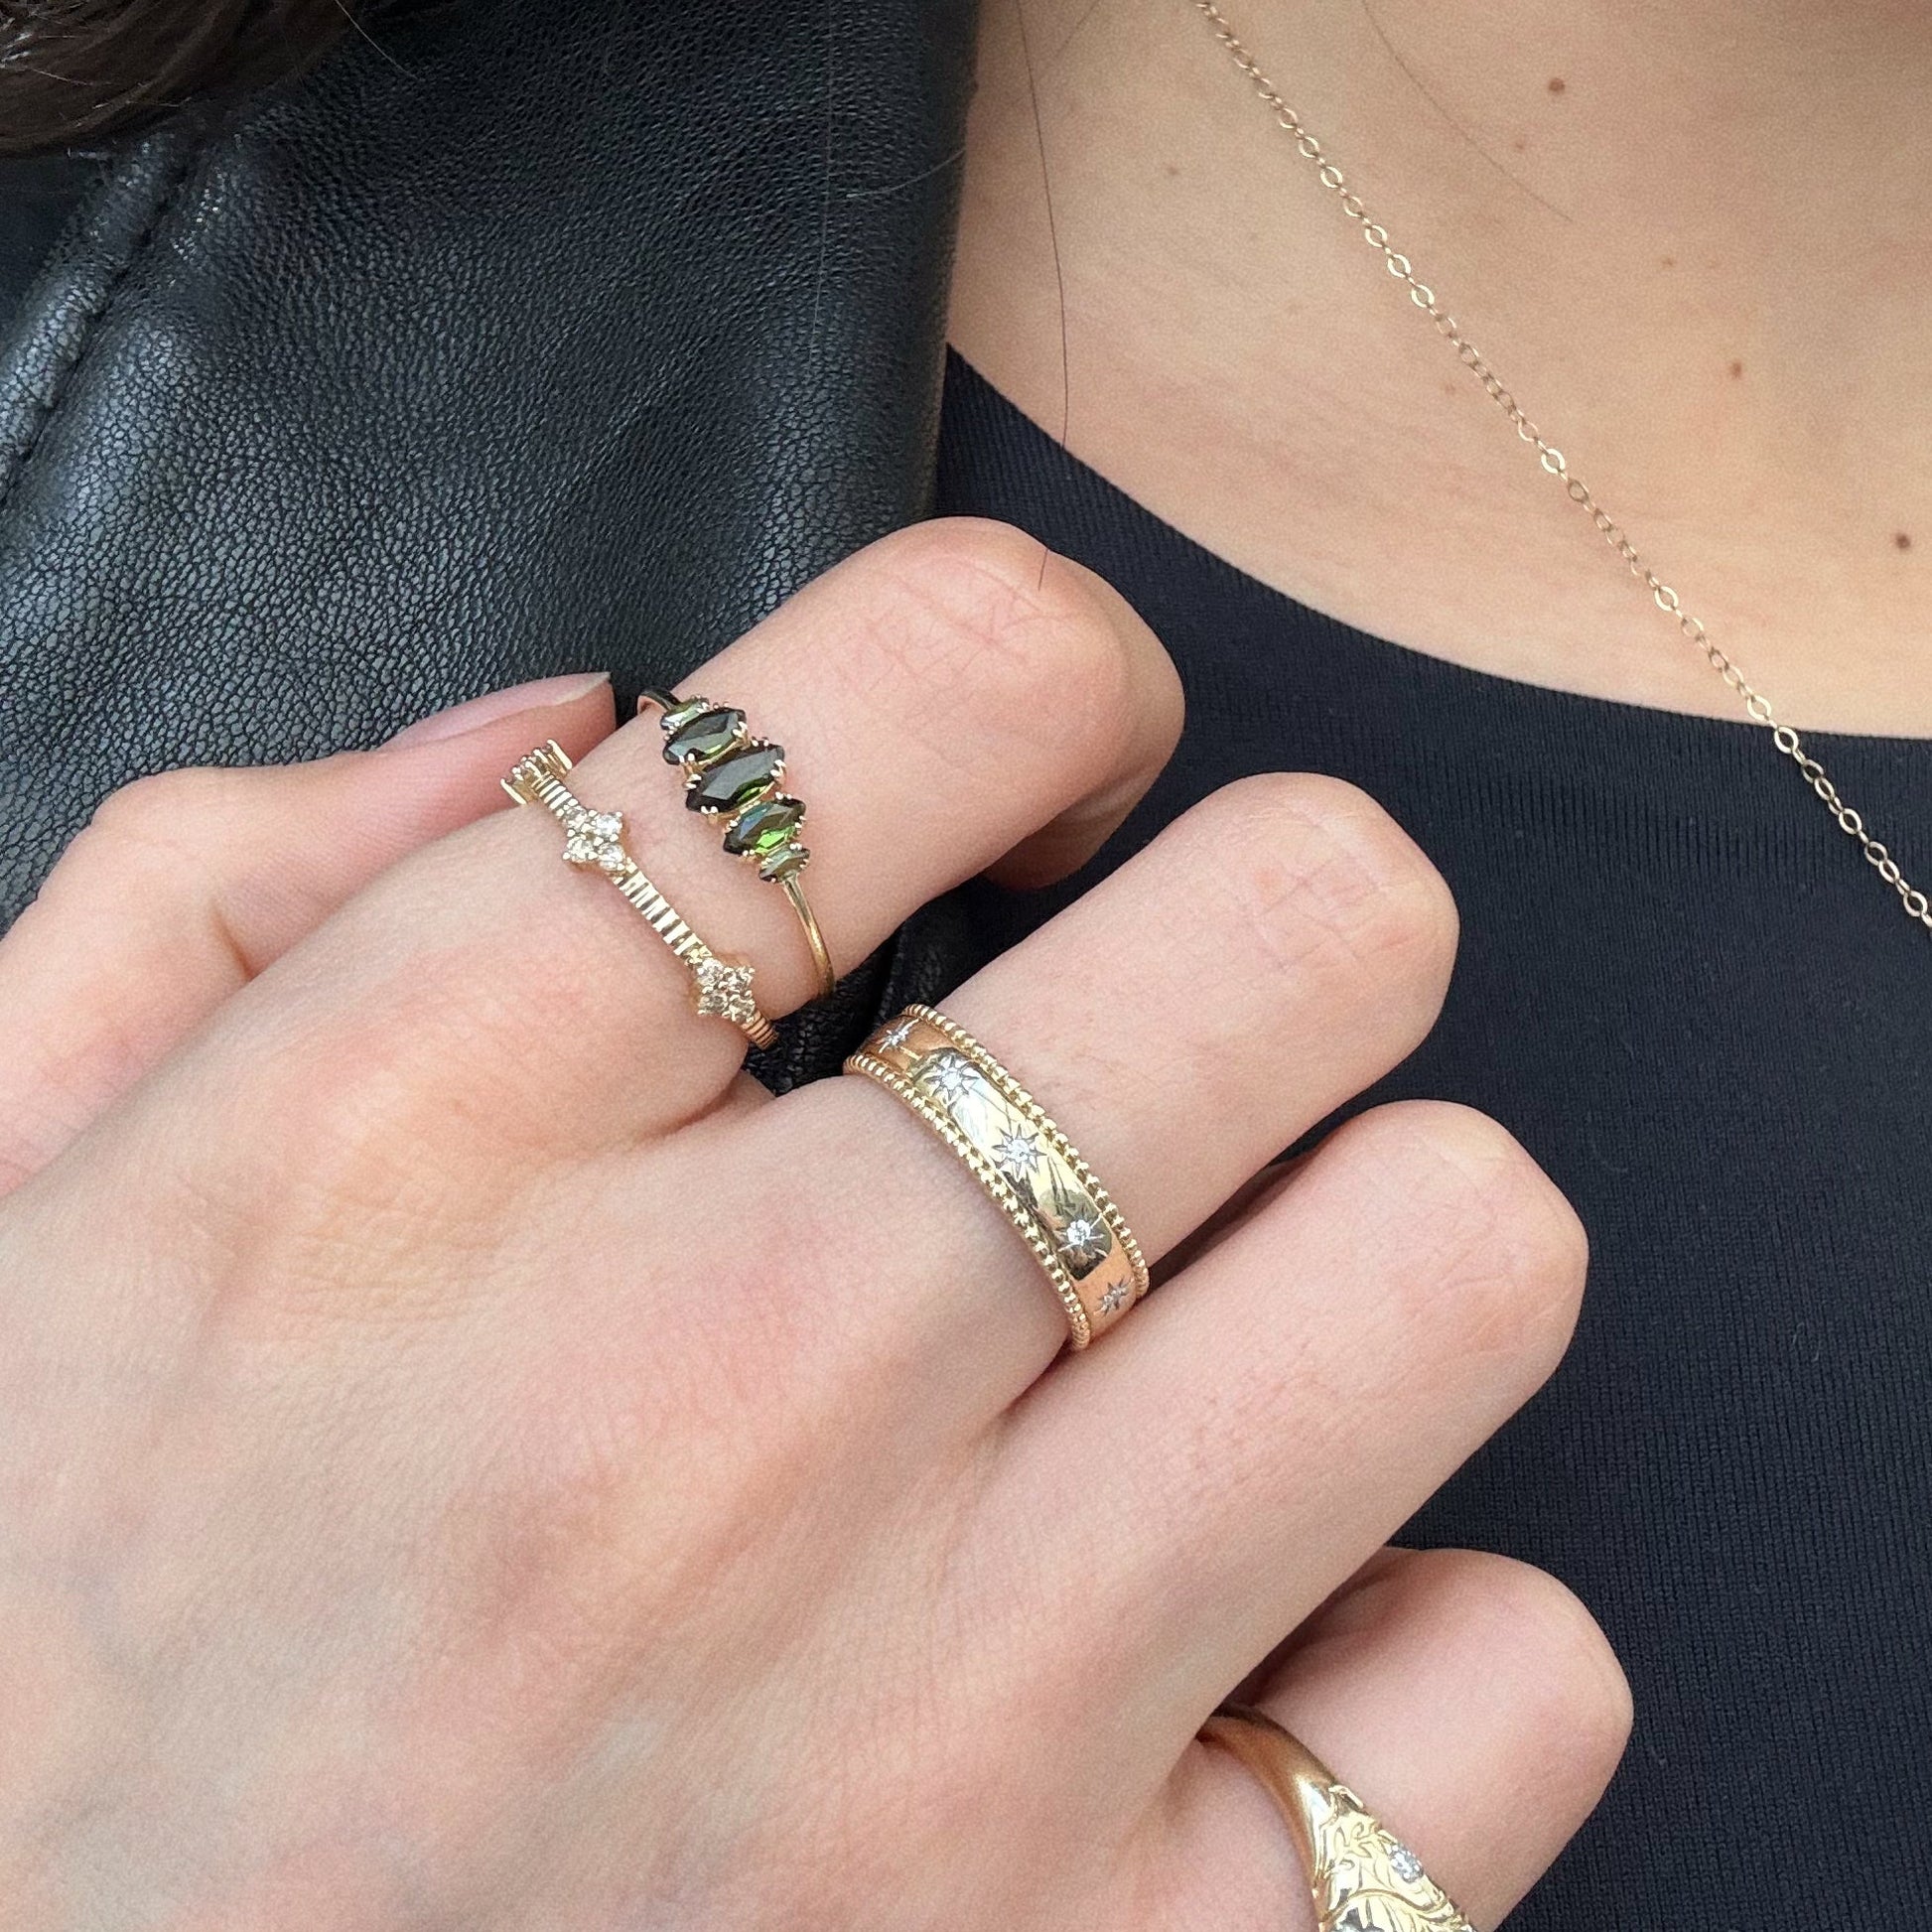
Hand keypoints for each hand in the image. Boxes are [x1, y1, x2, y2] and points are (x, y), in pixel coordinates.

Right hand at [0, 519, 1627, 1929]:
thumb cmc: (28, 1691)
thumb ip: (233, 895)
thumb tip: (567, 727)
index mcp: (425, 1136)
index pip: (928, 678)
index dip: (1052, 667)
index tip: (1039, 776)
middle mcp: (723, 1400)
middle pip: (1305, 928)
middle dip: (1276, 918)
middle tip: (1169, 1029)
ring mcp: (943, 1729)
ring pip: (1461, 1261)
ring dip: (1374, 1244)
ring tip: (1209, 1326)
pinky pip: (1498, 1697)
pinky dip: (1406, 1644)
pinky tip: (1226, 1656)